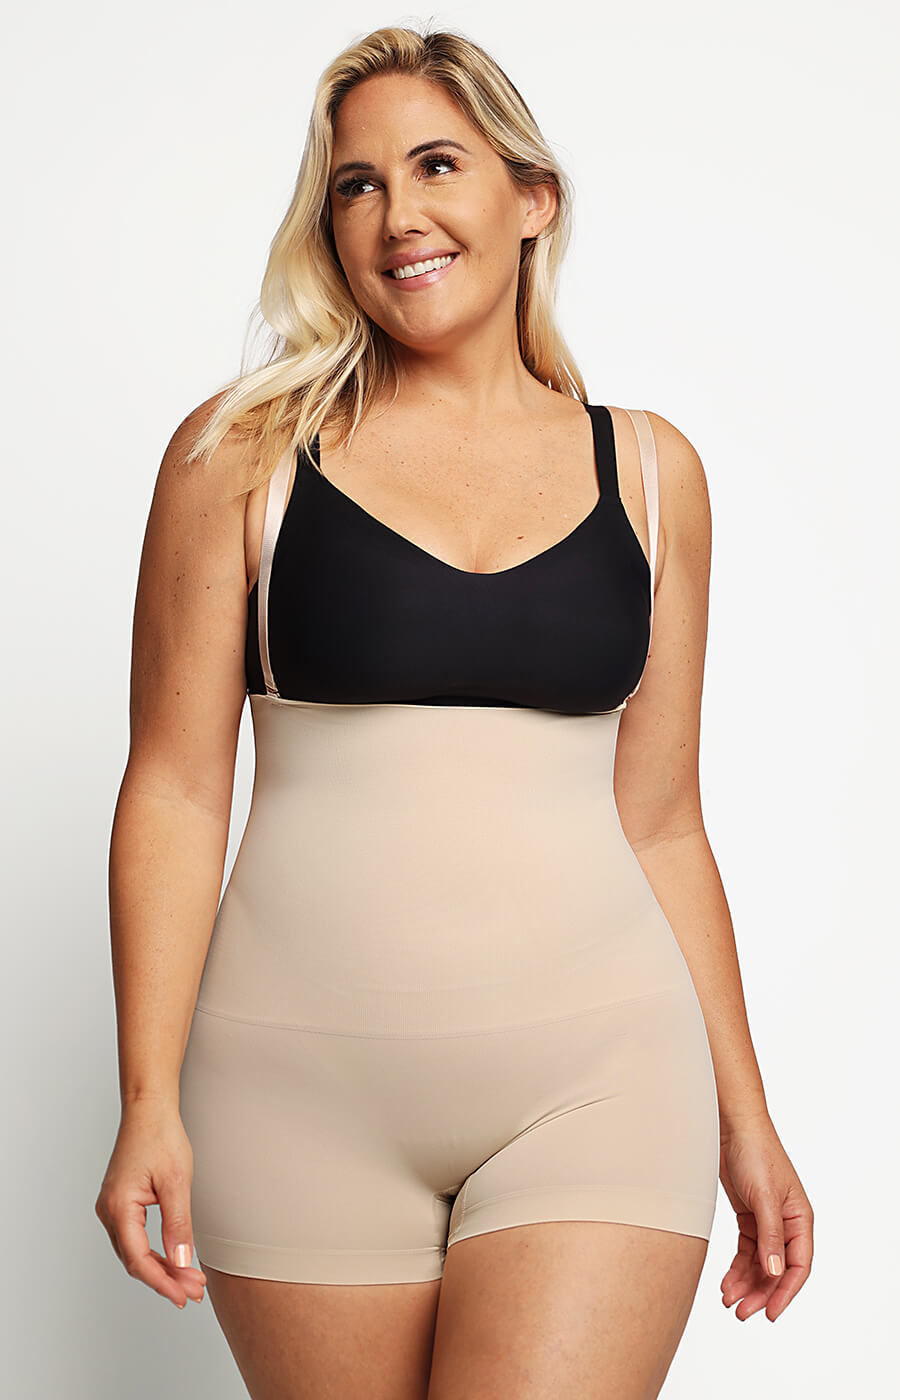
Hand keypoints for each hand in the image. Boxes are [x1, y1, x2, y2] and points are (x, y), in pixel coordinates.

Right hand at [95, 1099, 206, 1309]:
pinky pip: (134, 1238)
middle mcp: (108, 1210)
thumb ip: (178, 1225)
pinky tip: (173, 1259)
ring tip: (189, 1280)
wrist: (149, 1109)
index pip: (138, 1258)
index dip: (162, 1282)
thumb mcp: (177, 1182)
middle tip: (194, 1291)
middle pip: (134, 1259)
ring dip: (160, 1267)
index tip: (183, 1296)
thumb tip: (182, 1262)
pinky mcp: (120, 1203)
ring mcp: (112, 1207)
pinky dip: (154, 1252)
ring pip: (134, 1251)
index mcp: (118, 1206)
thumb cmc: (161, 1137)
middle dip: (165, 1278)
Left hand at [717, 1112, 812, 1322]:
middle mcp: (786, 1223)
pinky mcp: (748, 1216)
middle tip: (740, 1312)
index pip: (798, 1266)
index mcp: (800, 1219)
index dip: (785, 1292)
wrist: (731, 1127)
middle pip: (777, 1270)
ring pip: (759, 1264)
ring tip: (728, 1300)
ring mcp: (767, 1221)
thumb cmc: (755, 1153)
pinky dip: (736, 1268)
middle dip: (760, 1292)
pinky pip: (746, 1251)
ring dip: (745, 1283)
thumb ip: (770, 1236)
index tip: (769, 1313)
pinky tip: (725, 1281)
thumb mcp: (764, 1197)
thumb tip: (776, 1273)